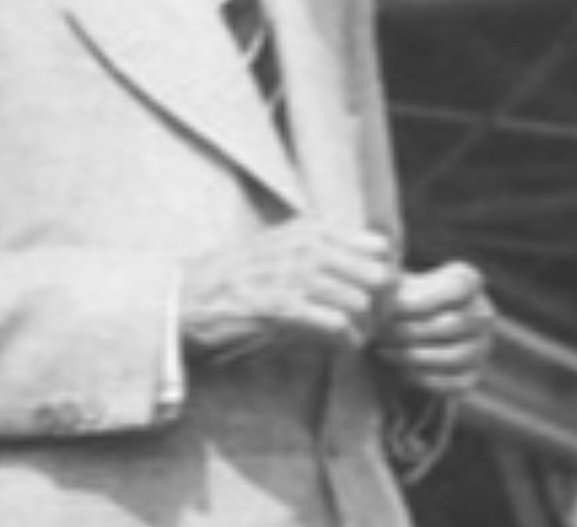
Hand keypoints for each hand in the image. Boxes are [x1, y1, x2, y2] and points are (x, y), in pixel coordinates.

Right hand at [179, 221, 395, 359]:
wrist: (189, 297)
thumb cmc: (239, 277)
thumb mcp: (283, 246)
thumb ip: (324, 249)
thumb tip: (373, 265)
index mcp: (312, 229)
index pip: (380, 247)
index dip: (386, 275)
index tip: (378, 297)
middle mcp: (308, 247)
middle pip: (380, 276)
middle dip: (384, 306)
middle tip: (373, 323)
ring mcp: (295, 276)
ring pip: (362, 304)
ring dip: (365, 329)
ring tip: (355, 338)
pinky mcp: (283, 308)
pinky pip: (338, 327)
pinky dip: (346, 343)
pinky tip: (339, 347)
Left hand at [374, 262, 495, 396]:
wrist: (414, 327)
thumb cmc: (404, 299)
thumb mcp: (401, 285)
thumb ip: (395, 289)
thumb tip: (382, 305)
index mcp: (469, 281)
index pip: (459, 287)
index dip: (425, 299)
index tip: (392, 307)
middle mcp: (483, 314)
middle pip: (453, 324)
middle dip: (411, 330)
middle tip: (381, 333)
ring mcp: (481, 347)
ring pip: (454, 356)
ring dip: (413, 356)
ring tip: (383, 351)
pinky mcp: (473, 375)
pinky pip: (453, 382)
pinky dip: (423, 378)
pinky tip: (398, 369)